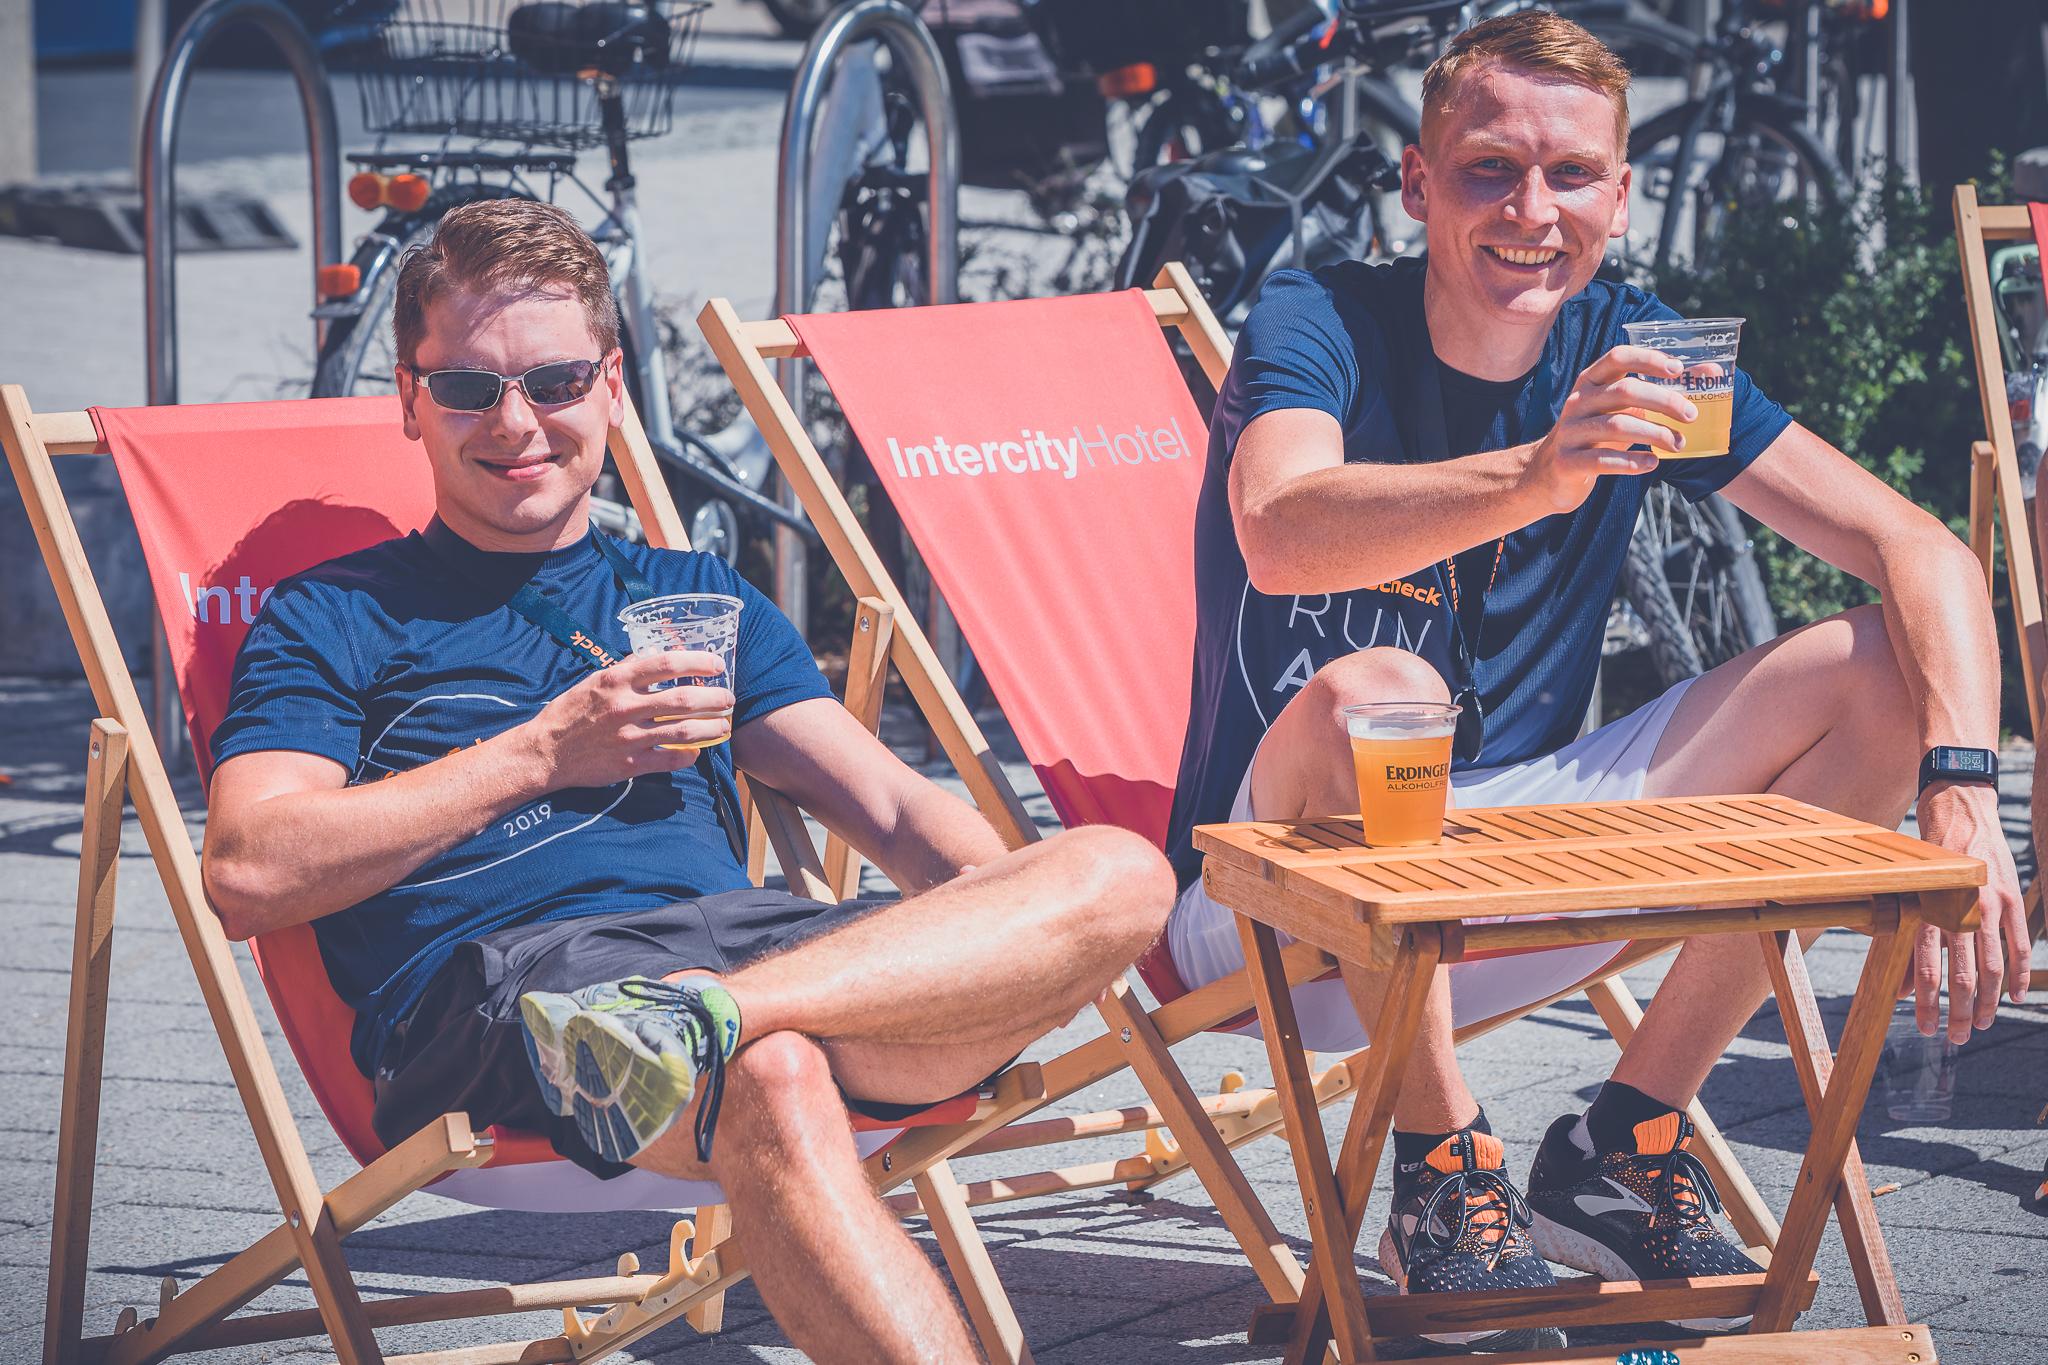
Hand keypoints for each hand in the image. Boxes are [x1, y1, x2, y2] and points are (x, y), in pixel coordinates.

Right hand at [523, 650, 735, 789]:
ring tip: (724, 725)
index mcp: (616, 681)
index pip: (666, 664)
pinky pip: (669, 760)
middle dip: (713, 699)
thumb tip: (656, 653)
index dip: (697, 662)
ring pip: (682, 731)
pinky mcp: (629, 764)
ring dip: (710, 727)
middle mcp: (624, 707)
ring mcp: (628, 737)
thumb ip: (627, 669)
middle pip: (682, 699)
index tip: (716, 665)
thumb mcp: (595, 681)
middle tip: (728, 698)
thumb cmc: (571, 712)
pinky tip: (697, 750)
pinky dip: (688, 755)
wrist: (545, 751)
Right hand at [1523, 345, 1693, 513]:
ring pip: (1617, 426)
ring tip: (1677, 444)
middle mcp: (1577, 402)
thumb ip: (1656, 394)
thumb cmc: (1595, 437)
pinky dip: (1632, 462)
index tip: (1679, 369)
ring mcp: (1570, 432)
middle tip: (1691, 415)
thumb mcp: (1619, 411)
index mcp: (1590, 381)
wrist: (1548, 474)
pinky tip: (1652, 464)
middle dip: (1664, 401)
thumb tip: (1710, 373)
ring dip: (1655, 435)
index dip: (1649, 359)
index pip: (1618, 357)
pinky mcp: (1567, 462)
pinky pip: (1603, 461)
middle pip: (1624, 391)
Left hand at [1903, 780, 2028, 1042]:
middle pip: (1964, 974)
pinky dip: (2018, 974)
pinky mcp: (2012, 898)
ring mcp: (1990, 905)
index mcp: (1929, 910)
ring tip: (1984, 1023)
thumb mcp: (1911, 897)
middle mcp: (1960, 910)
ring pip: (1993, 966)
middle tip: (1959, 1038)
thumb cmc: (1928, 862)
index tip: (1926, 1028)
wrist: (1960, 811)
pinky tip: (2016, 997)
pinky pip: (2019, 946)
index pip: (1927, 968)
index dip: (1927, 1003)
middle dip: (1962, 1012)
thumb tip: (1900, 990)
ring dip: (1990, 1001)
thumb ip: (1906, 944)